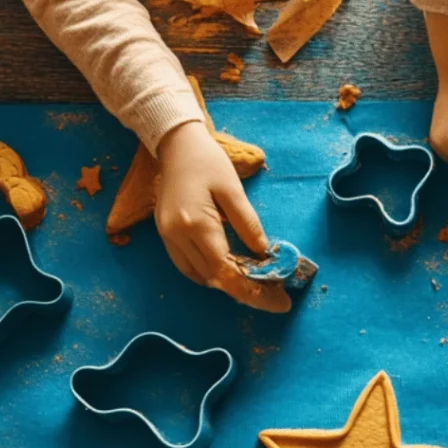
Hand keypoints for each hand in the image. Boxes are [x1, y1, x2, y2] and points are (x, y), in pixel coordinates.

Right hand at [155, 120, 267, 284]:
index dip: (254, 292)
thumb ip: (248, 225)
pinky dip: (212, 275)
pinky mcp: (166, 236)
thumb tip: (264, 256)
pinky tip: (231, 271)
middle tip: (275, 296)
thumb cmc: (207, 161)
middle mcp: (178, 236)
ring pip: (201, 278)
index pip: (227, 271)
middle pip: (215, 280)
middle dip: (247, 292)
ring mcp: (168, 238)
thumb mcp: (234, 190)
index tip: (281, 302)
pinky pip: (189, 268)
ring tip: (257, 285)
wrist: (174, 144)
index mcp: (196, 224)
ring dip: (229, 285)